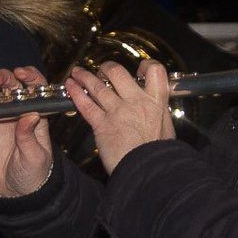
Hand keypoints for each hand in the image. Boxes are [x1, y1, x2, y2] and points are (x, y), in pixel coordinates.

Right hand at [0, 65, 56, 198]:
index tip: (21, 74)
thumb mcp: (35, 157)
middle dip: (2, 78)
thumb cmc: (34, 173)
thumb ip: (30, 138)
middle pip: (10, 87)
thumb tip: (30, 116)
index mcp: (34, 115)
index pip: (36, 88)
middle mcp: (16, 112)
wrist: (15, 192)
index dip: (29, 77)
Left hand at [68, 59, 175, 175]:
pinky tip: (71, 86)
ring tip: (77, 72)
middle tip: (102, 71)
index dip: (146, 66)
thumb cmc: (158, 154)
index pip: (155, 71)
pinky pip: (86, 104)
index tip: (139, 70)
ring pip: (97, 86)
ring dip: (85, 76)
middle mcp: (135, 102)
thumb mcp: (166, 128)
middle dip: (107, 68)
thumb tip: (156, 111)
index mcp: (156, 102)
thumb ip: (157, 115)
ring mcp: (117, 111)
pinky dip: (76, 93)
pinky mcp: (102, 125)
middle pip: (118, 73)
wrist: (147, 171)